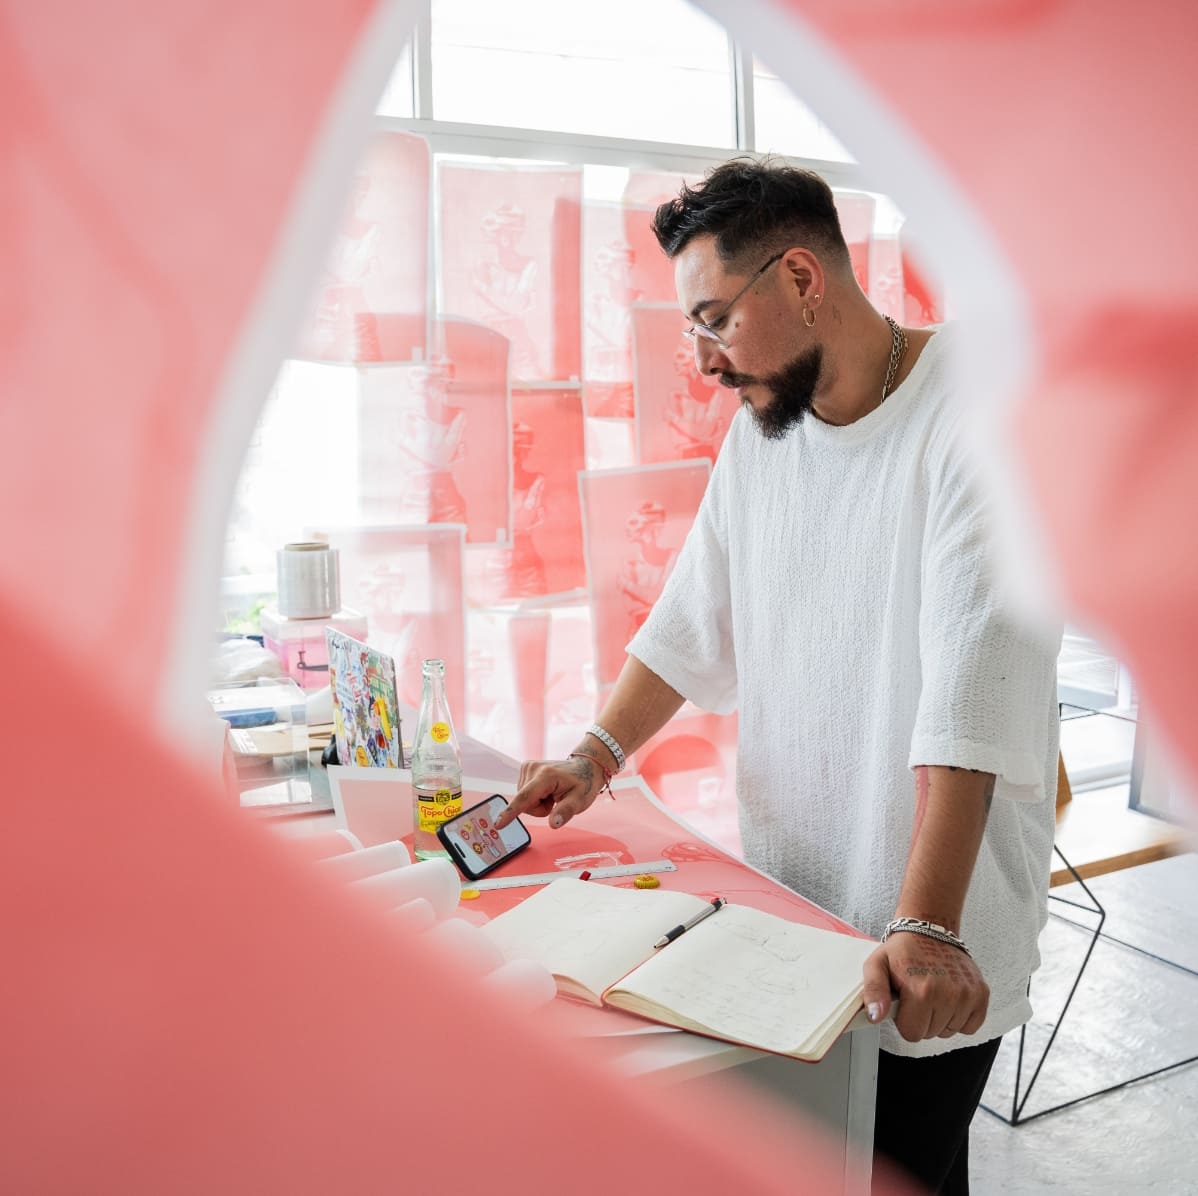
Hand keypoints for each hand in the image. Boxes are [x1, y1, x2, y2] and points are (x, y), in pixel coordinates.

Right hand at [493, 756, 604, 830]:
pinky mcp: (525, 769)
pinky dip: (535, 797)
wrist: (584, 767)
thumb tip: (553, 824)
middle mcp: (532, 768)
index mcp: (546, 775)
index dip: (511, 812)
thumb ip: (565, 812)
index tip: (498, 824)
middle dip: (539, 808)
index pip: (525, 797)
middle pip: (525, 803)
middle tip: (556, 800)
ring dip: (538, 803)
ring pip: (523, 800)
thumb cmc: (583, 783)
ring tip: (553, 794)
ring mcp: (527, 767)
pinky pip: (523, 794)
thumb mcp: (580, 800)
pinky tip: (547, 790)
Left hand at [862, 933, 988, 1041]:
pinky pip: (970, 1026)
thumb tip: (875, 1016)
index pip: (912, 1033)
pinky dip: (959, 1017)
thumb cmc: (903, 950)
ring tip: (933, 992)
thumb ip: (872, 992)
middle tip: (917, 993)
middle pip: (930, 1034)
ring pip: (949, 1032)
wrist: (930, 930)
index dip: (904, 1019)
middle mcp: (948, 994)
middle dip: (921, 1018)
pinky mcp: (981, 994)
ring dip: (940, 1018)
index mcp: (921, 990)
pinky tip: (949, 997)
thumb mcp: (877, 965)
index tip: (905, 999)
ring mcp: (968, 995)